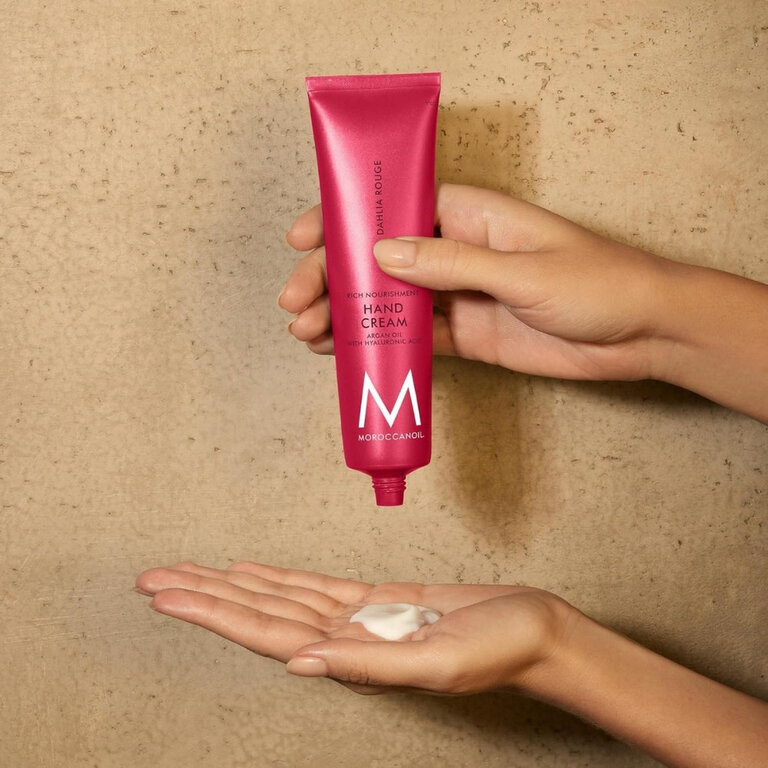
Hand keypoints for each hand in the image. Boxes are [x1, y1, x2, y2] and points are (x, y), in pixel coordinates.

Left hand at [134, 561, 573, 694]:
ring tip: (190, 572)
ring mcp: (357, 618)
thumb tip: (303, 664)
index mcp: (353, 656)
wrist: (533, 629)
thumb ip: (371, 664)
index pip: (265, 632)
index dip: (214, 613)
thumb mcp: (440, 662)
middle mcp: (344, 638)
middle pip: (259, 612)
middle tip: (152, 578)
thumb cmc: (500, 648)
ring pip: (280, 596)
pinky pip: (315, 586)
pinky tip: (253, 573)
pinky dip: (279, 578)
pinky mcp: (377, 599)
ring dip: (232, 585)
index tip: (168, 596)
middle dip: (204, 595)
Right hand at [281, 183, 671, 381]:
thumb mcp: (523, 270)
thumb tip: (381, 253)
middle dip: (332, 277)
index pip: (392, 208)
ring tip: (309, 334)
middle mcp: (456, 252)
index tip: (303, 238)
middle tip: (296, 304)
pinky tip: (344, 351)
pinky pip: (411, 337)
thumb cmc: (599, 283)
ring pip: (388, 300)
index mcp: (469, 216)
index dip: (343, 219)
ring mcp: (458, 295)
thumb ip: (451, 264)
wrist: (641, 335)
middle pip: (378, 258)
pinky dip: (377, 344)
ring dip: (346, 314)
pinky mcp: (465, 335)